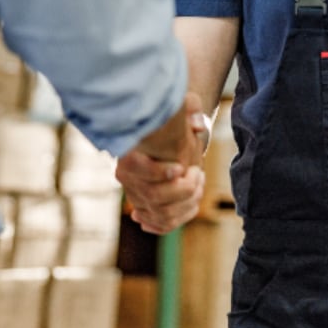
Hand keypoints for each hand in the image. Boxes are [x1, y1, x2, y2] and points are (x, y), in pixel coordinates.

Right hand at [116, 97, 210, 234]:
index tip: (181, 167)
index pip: (136, 168)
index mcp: (128, 151)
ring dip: (187, 203)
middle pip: (153, 196)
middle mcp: (127, 178)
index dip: (159, 172)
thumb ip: (190, 108)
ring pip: (162, 214)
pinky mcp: (146, 208)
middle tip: (198, 173)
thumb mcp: (179, 105)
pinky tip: (192, 203)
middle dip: (183, 189)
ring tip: (199, 183)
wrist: (166, 137)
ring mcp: (136, 195)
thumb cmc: (171, 118)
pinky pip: (162, 223)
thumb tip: (198, 125)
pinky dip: (179, 218)